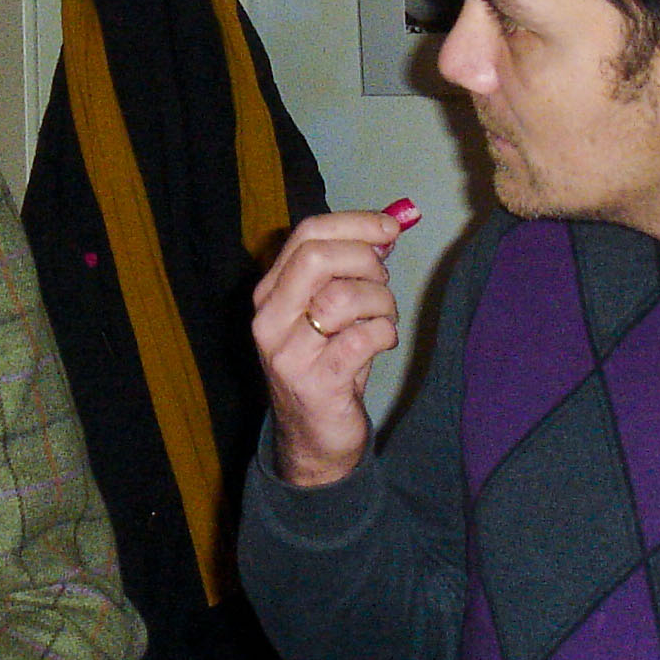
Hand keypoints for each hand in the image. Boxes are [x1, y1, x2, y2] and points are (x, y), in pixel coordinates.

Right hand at [251, 208, 405, 487]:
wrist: (313, 436)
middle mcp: (269, 318)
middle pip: (317, 257)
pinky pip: (364, 337)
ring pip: (344, 297)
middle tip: (381, 282)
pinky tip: (382, 343)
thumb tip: (387, 228)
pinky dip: (385, 334)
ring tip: (382, 319)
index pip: (306, 234)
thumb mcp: (332, 310)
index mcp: (270, 292)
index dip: (354, 223)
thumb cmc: (328, 363)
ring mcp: (288, 352)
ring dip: (380, 303)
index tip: (390, 227)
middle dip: (365, 261)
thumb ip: (350, 269)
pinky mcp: (316, 381)